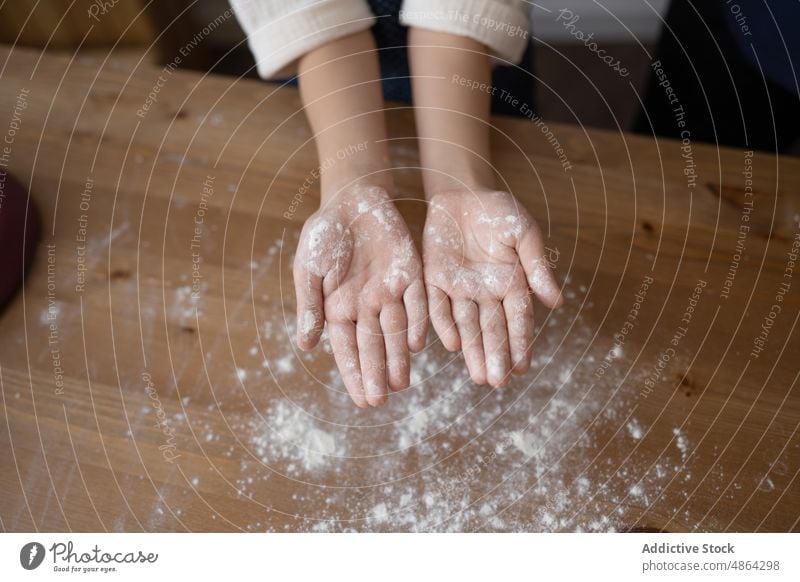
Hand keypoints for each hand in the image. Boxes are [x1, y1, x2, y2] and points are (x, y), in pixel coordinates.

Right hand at [294, 185, 427, 406]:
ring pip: (396, 331)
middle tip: (381, 400)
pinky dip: (417, 322)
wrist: (352, 199)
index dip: (353, 374)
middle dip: (376, 374)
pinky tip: (417, 343)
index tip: (360, 399)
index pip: (347, 349)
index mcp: (340, 309)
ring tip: (401, 383)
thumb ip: (310, 306)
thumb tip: (305, 346)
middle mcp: (367, 307)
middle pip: (373, 346)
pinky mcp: (411, 275)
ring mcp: (390, 292)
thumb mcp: (308, 268)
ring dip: (398, 358)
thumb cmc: (324, 234)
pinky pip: (416, 303)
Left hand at [422, 189, 562, 386]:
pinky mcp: (434, 280)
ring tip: (480, 377)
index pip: (518, 319)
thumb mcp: (523, 233)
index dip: (521, 343)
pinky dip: (444, 325)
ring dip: (472, 351)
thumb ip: (537, 266)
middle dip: (496, 355)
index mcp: (512, 283)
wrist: (462, 192)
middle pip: (492, 329)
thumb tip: (557, 303)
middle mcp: (486, 292)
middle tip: (498, 382)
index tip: (523, 368)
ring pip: (466, 326)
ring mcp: (459, 288)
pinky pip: (437, 306)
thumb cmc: (499, 211)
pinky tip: (451, 344)